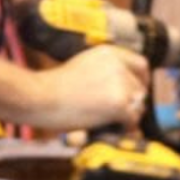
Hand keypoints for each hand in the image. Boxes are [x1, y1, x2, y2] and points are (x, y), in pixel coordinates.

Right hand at [35, 45, 149, 130]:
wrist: (38, 96)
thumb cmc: (50, 87)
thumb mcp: (81, 66)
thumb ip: (103, 72)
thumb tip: (123, 89)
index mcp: (108, 53)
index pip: (140, 64)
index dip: (141, 79)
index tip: (136, 90)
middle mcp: (118, 65)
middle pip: (140, 88)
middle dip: (132, 101)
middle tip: (118, 112)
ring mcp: (121, 84)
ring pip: (138, 105)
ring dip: (128, 115)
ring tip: (109, 120)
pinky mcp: (120, 104)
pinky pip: (132, 120)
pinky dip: (124, 126)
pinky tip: (108, 126)